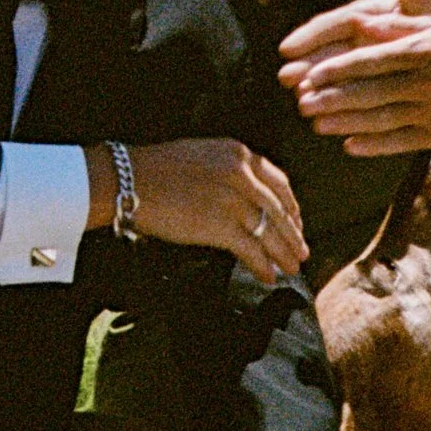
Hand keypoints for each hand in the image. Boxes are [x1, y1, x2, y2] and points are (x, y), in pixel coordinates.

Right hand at [110, 137, 307, 285]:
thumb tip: (249, 196)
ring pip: (269, 232)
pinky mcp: (220, 225)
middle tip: (301, 253)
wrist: (129, 180)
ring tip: (290, 269)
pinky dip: (262, 266)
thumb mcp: (203, 154)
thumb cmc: (157, 169)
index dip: (292, 206)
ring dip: (283, 254)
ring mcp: (232, 199)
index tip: (296, 222)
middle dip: (293, 235)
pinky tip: (268, 276)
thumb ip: (230, 169)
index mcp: (238, 153)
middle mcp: (241, 174)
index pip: (278, 182)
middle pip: (278, 210)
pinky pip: (251, 250)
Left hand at [276, 0, 430, 155]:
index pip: (372, 60)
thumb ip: (399, 27)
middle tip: (302, 102)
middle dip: (334, 99)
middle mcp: (427, 81)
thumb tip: (362, 25)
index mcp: (423, 50)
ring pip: (383, 119)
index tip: (311, 74)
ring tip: (316, 124)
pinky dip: (376, 145)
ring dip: (347, 123)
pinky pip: (403, 142)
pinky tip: (349, 145)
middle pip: (372, 92)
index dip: (339, 69)